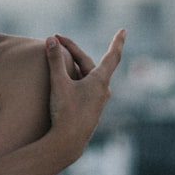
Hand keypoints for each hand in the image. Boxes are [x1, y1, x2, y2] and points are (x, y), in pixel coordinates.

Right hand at [44, 29, 124, 160]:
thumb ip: (54, 60)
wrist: (68, 143)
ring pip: (88, 76)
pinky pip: (85, 87)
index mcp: (100, 81)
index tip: (124, 30)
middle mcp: (103, 90)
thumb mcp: (58, 83)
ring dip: (75, 64)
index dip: (117, 42)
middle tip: (56, 40)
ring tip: (60, 57)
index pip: (112, 56)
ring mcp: (97, 101)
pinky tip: (66, 79)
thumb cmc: (65, 112)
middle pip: (90, 63)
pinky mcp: (90, 110)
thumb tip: (51, 39)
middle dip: (73, 50)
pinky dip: (75, 77)